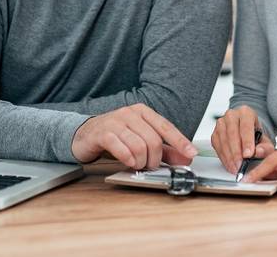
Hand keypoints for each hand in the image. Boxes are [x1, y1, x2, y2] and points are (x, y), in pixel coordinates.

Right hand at [71, 104, 197, 169]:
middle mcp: (130, 113)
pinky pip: (121, 148)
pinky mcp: (102, 133)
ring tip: (137, 164)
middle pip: (153, 139)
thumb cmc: (116, 137)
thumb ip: (165, 150)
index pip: (166, 127)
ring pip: (138, 145)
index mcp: (143, 112)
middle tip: (150, 165)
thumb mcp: (142, 141)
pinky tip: (128, 162)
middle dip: (155, 158)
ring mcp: (115, 121)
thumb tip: (186, 158)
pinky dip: (128, 159)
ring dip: (141, 161)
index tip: (191, 154)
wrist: (85, 135)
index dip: (180, 142)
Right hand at [210, 105, 275, 172]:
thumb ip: (265, 148)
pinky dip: (223, 157)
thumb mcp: (266, 141)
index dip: (247, 141)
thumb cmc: (256, 136)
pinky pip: (217, 146)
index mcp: (246, 112)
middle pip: (232, 133)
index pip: (246, 126)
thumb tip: (258, 152)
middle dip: (236, 152)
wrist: (247, 133)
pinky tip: (230, 165)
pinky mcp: (215, 133)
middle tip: (241, 165)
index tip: (248, 155)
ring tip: (236, 168)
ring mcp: (221, 123)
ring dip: (229, 156)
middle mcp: (232, 115)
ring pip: (223, 140)